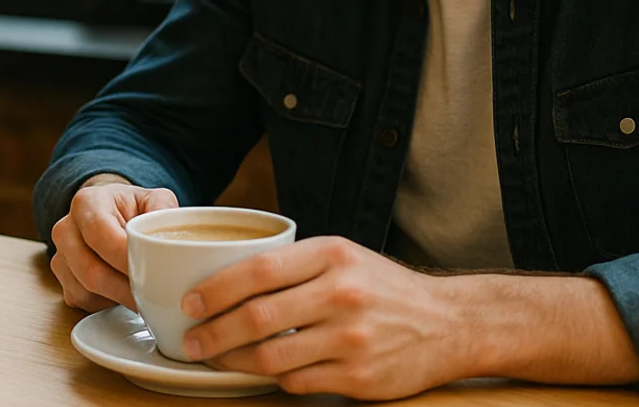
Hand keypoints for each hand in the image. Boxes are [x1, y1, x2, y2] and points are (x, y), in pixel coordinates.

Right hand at [49, 174, 177, 312]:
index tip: (152, 271)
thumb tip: (171, 236)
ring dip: (118, 298)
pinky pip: (84, 301)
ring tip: (144, 293)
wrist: (109, 213)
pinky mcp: (62, 280)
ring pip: (86, 290)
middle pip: (91, 271)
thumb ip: (164, 210)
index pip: (101, 236)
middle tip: (154, 294)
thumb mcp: (154, 199)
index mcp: (86, 203)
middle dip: (126, 288)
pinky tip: (124, 292)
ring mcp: (60, 256)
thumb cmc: (132, 208)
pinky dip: (108, 303)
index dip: (126, 259)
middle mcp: (66, 230)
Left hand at [179, 236, 464, 398]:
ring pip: (272, 357)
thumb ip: (293, 263)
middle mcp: (341, 294)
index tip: (189, 301)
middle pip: (257, 317)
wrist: (449, 323)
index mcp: (331, 255)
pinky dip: (273, 378)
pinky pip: (298, 382)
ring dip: (233, 361)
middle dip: (213, 332)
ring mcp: (351, 339)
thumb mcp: (343, 255)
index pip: (257, 269)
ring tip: (214, 358)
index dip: (214, 288)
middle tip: (190, 340)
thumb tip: (225, 277)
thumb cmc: (384, 287)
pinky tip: (260, 371)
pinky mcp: (360, 377)